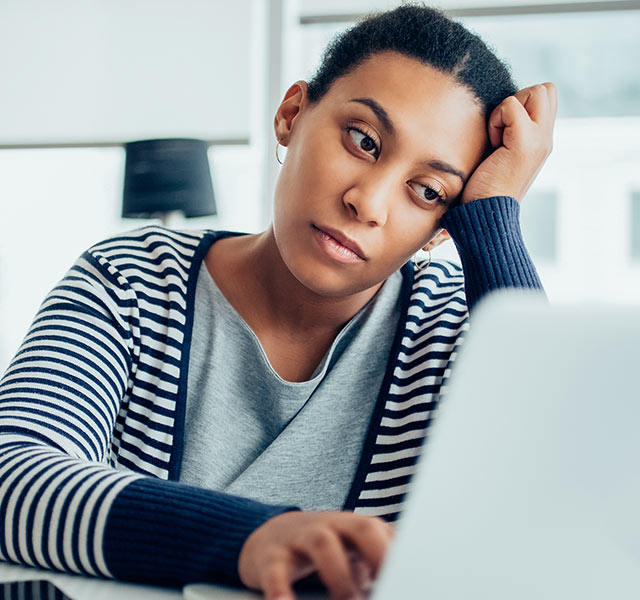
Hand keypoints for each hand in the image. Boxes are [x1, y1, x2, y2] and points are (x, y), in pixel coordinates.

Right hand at [238, 510, 394, 599]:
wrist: (268, 534)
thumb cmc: (322, 548)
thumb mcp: (352, 549)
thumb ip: (377, 561)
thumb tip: (406, 585)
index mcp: (355, 526)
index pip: (386, 531)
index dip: (401, 553)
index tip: (410, 579)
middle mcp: (331, 526)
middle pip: (363, 526)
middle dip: (379, 554)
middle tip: (387, 586)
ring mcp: (301, 538)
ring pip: (323, 544)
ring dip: (340, 577)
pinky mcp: (271, 556)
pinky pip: (277, 572)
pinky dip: (282, 591)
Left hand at [461, 82, 557, 203]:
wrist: (486, 215)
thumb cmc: (483, 190)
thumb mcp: (500, 157)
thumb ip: (507, 134)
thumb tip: (497, 114)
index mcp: (541, 141)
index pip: (547, 97)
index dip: (523, 103)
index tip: (503, 132)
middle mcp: (546, 138)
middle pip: (546, 89)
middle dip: (520, 99)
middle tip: (502, 130)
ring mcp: (539, 140)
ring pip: (535, 91)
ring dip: (508, 109)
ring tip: (497, 139)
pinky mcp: (525, 142)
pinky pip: (511, 105)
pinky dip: (496, 120)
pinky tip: (492, 145)